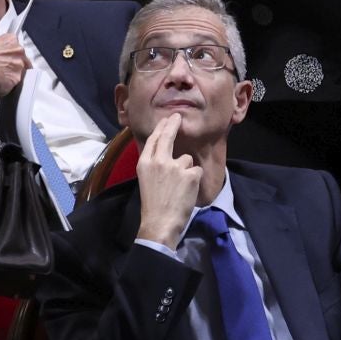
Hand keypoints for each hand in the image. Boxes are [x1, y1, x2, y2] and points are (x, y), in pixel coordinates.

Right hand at [0, 34, 28, 95]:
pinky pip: (12, 87)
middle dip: (12, 69)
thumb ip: (3, 51)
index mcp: (13, 40)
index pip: (20, 52)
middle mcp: (19, 52)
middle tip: (0, 72)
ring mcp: (18, 65)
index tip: (9, 64)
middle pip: (22, 64)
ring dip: (9, 79)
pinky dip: (4, 88)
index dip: (13, 60)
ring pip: (18, 76)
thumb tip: (3, 59)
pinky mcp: (15, 79)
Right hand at [135, 114, 203, 248]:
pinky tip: (187, 191)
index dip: (161, 128)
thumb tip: (164, 155)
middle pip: (168, 137)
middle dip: (173, 124)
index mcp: (145, 163)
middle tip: (177, 117)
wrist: (160, 222)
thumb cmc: (152, 205)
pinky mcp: (190, 174)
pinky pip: (195, 171)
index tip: (166, 119)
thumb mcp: (146, 180)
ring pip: (186, 159)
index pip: (154, 140)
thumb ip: (154, 165)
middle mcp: (159, 161)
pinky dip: (194, 180)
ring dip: (186, 169)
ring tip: (180, 187)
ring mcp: (175, 166)